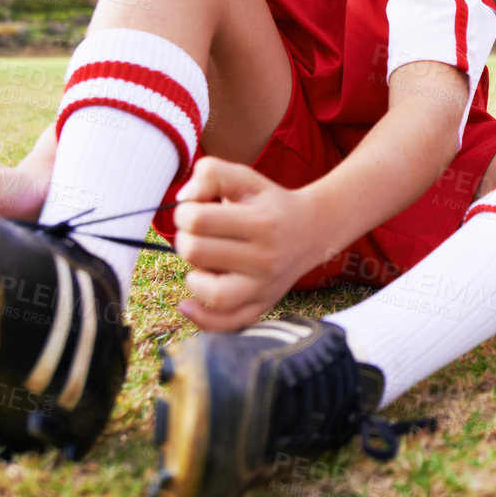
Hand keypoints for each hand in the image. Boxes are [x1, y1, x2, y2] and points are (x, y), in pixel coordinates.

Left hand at [171, 158, 325, 331]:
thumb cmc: (269, 203)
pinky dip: (201, 319)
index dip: (183, 212)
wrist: (312, 230)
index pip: (198, 220)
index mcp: (260, 222)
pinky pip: (227, 324)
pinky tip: (187, 304)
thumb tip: (184, 198)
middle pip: (196, 253)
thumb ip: (211, 172)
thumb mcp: (246, 177)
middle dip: (185, 240)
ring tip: (203, 263)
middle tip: (197, 234)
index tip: (194, 210)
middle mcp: (265, 258)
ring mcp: (265, 286)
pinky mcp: (262, 305)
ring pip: (211, 294)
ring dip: (193, 276)